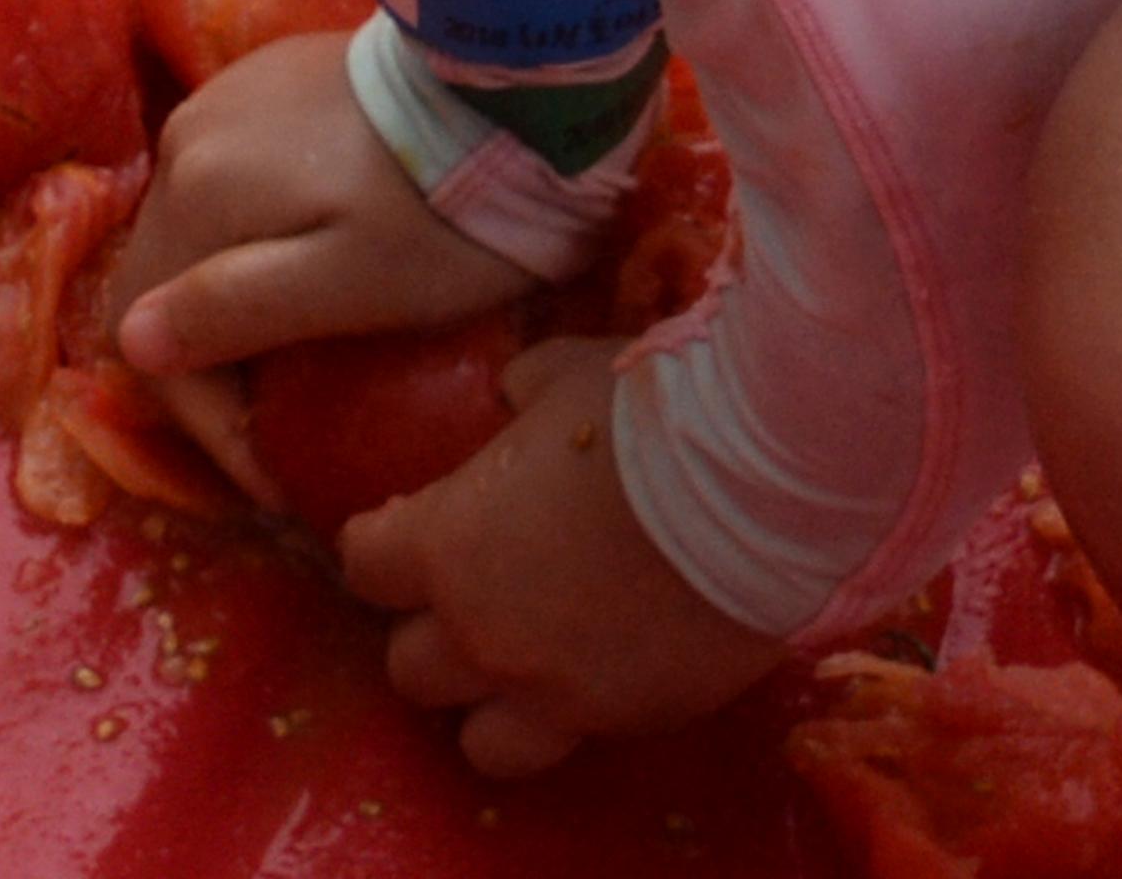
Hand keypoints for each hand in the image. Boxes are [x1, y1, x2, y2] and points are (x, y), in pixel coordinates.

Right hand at [103, 30, 536, 501]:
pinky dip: (252, 241)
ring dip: (229, 300)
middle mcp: (187, 138)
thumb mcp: (349, 284)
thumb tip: (132, 341)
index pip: (145, 329)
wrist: (515, 83)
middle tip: (282, 430)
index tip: (274, 480)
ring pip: (195, 229)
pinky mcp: (270, 79)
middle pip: (163, 277)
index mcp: (196, 193)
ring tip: (295, 358)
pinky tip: (311, 264)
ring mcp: (226, 99)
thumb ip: (233, 309)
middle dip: (211, 366)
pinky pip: (231, 181)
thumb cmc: (443, 209)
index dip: (202, 420)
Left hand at [338, 339, 791, 774]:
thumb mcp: (560, 377)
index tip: (404, 529)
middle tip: (470, 598)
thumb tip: (513, 394)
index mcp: (445, 546)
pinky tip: (609, 667)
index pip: (366, 567)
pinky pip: (581, 740)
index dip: (381, 547)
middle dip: (431, 633)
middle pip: (410, 669)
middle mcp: (484, 636)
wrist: (755, 484)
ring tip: (523, 666)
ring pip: (482, 743)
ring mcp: (557, 692)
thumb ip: (520, 395)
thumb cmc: (643, 416)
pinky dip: (580, 711)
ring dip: (490, 705)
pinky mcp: (631, 720)